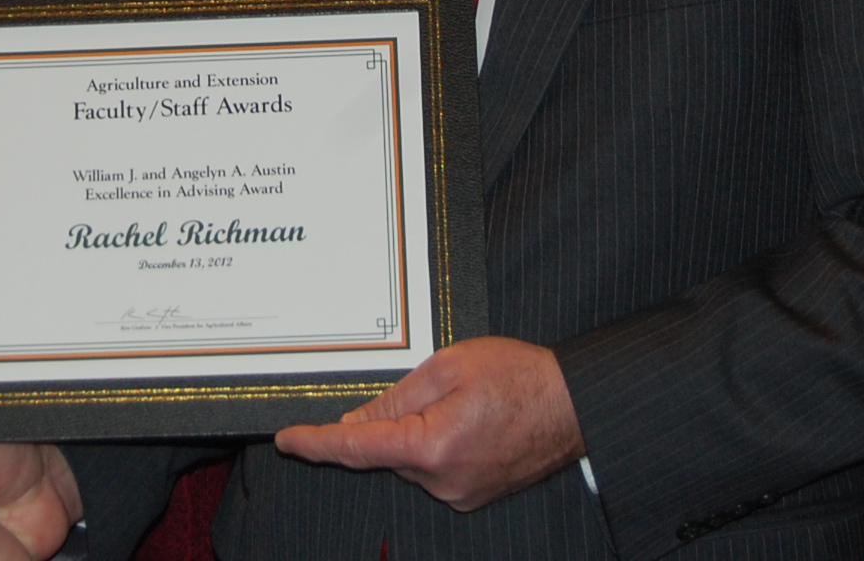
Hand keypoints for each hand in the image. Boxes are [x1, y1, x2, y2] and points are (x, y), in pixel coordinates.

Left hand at [273, 336, 584, 511]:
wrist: (574, 404)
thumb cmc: (519, 376)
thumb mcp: (447, 367)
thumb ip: (395, 399)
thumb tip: (354, 425)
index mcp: (432, 446)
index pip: (356, 449)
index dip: (316, 444)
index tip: (288, 440)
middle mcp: (442, 482)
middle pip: (387, 451)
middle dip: (395, 419)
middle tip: (436, 388)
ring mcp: (459, 494)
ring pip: (410, 459)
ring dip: (420, 431)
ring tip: (467, 402)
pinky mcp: (471, 496)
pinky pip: (434, 468)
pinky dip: (437, 444)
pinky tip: (471, 421)